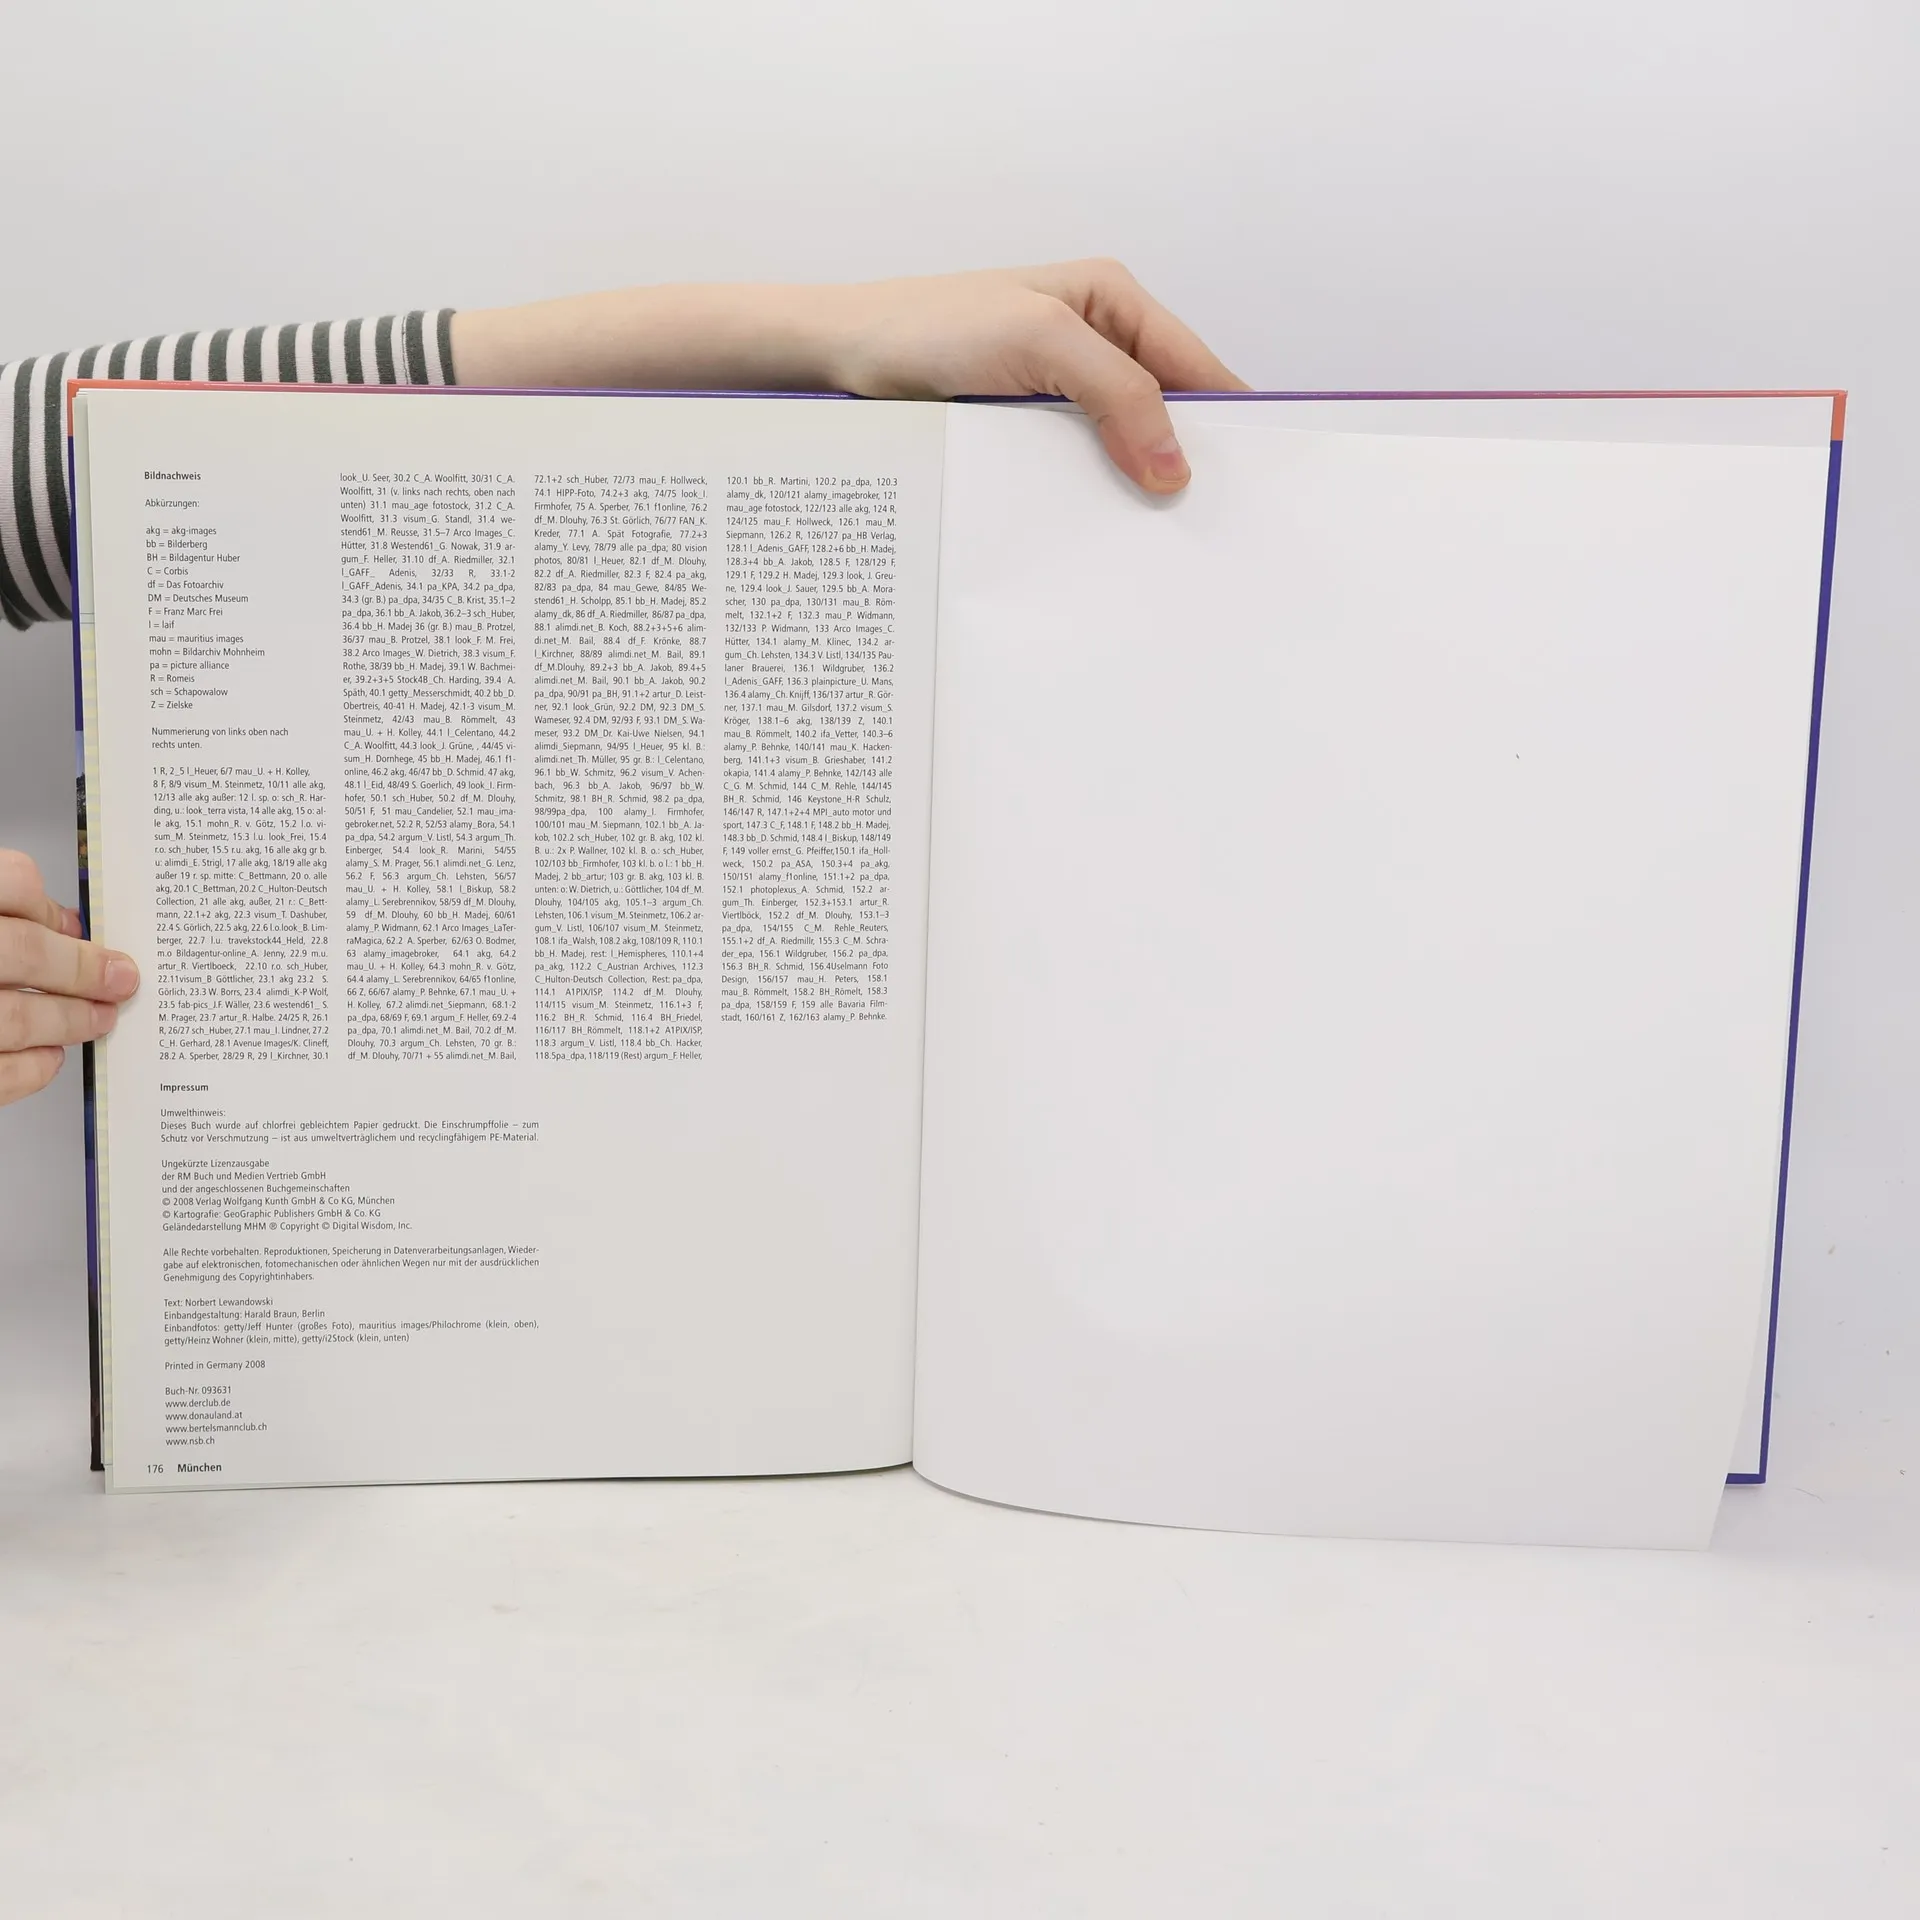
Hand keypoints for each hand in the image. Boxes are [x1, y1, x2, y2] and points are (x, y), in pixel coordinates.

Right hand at [0, 849, 138, 1107]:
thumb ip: (6, 914)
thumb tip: (69, 928)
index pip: (12, 882)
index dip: (50, 907)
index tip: (80, 927)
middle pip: (21, 950)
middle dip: (83, 969)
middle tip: (124, 980)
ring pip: (12, 1017)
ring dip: (68, 1020)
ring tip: (101, 1020)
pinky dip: (30, 1069)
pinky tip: (50, 1057)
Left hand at [450, 259, 1247, 494]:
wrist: (829, 361)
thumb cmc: (921, 329)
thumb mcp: (1037, 344)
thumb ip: (1117, 394)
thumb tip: (1177, 464)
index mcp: (1112, 301)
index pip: (1199, 371)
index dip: (1229, 430)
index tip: (1253, 491)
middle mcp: (1091, 344)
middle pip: (1165, 419)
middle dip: (1184, 472)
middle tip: (1205, 542)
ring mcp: (1055, 395)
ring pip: (1118, 455)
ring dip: (1131, 499)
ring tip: (1153, 557)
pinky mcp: (1018, 436)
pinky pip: (1071, 475)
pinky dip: (1086, 507)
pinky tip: (1092, 548)